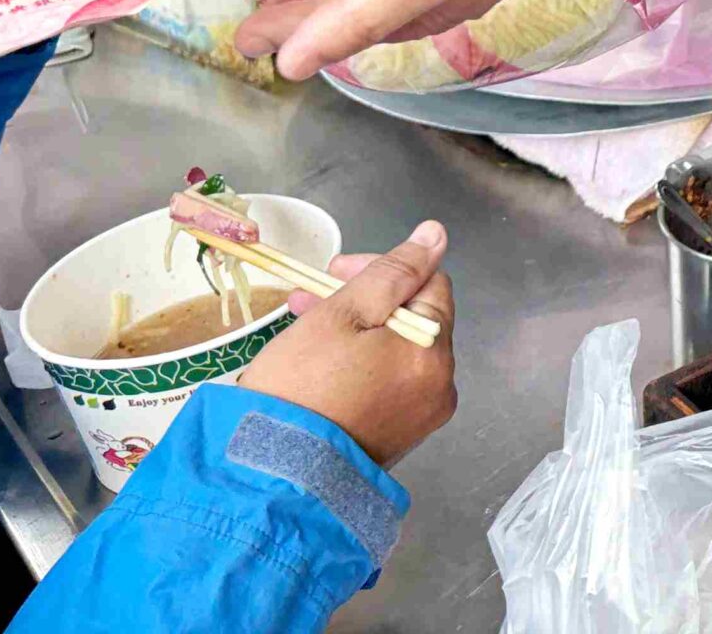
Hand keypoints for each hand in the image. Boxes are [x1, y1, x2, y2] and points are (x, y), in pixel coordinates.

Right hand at [238, 222, 457, 469]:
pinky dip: (363, 367)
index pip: (428, 283)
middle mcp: (441, 386)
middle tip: (309, 299)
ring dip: (359, 331)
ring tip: (305, 327)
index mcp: (434, 350)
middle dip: (365, 301)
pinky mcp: (398, 440)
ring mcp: (422, 418)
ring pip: (398, 352)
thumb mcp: (342, 313)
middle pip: (414, 319)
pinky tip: (322, 365)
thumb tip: (437, 235)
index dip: (383, 268)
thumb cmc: (302, 386)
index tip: (333, 271)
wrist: (270, 476)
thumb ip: (393, 271)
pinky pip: (389, 386)